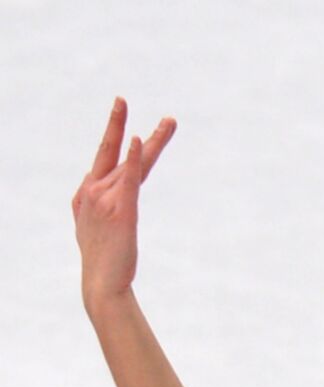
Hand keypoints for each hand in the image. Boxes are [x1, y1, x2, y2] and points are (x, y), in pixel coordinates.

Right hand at [72, 97, 175, 309]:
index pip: (107, 161)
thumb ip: (101, 207)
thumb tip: (101, 198)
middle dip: (115, 123)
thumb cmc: (104, 260)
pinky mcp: (121, 209)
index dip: (116, 141)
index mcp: (86, 194)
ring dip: (155, 141)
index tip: (125, 123)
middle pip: (111, 151)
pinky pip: (129, 177)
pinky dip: (136, 157)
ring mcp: (104, 198)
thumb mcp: (96, 228)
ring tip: (171, 120)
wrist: (102, 284)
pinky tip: (140, 139)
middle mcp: (92, 191)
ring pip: (133, 162)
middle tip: (122, 98)